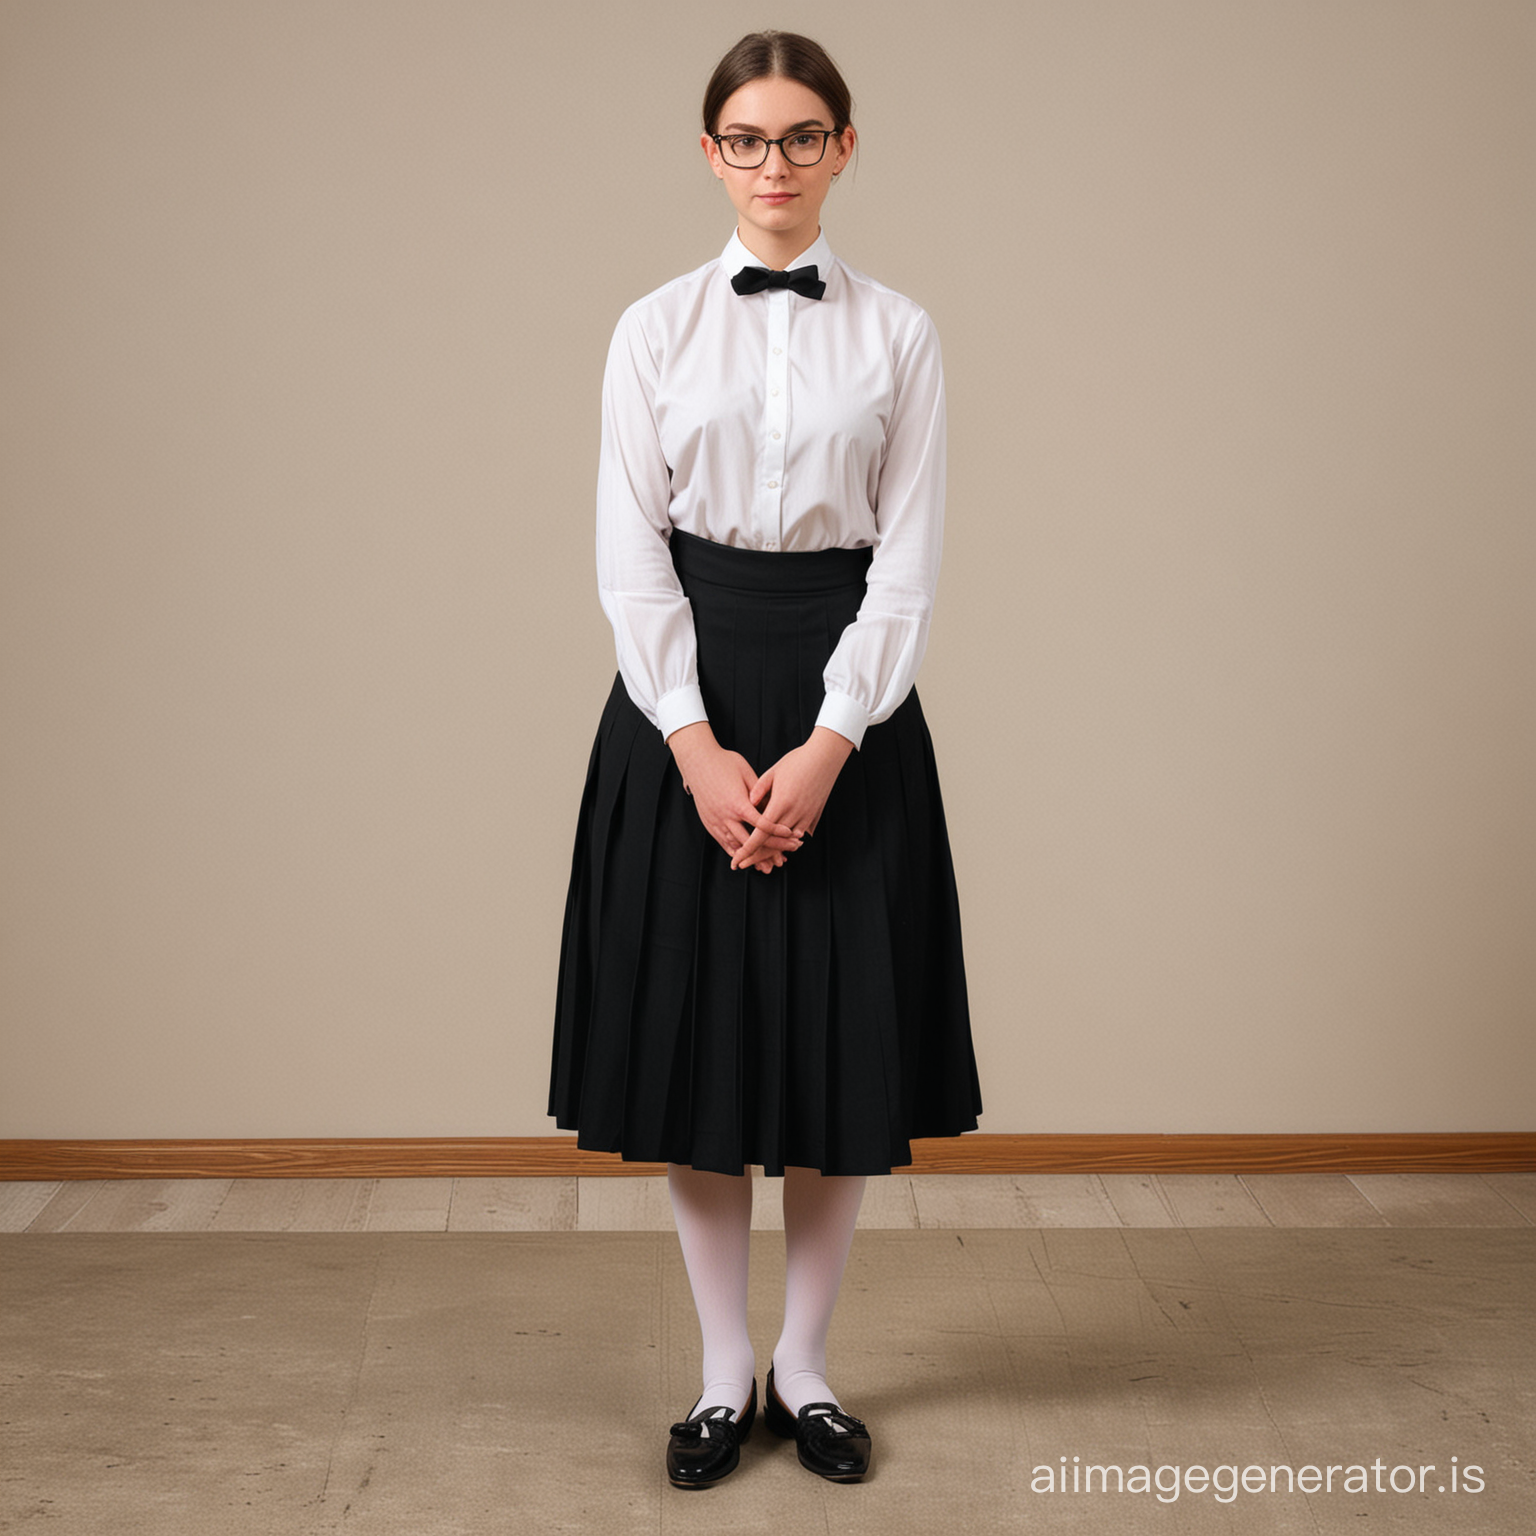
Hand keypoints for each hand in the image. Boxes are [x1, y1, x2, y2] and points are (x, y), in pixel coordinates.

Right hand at [667, 722, 802, 872]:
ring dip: (753, 858)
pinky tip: (748, 859)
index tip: (791, 836)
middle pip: (752, 841)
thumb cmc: (724, 762)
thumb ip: (760, 792)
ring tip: (768, 866)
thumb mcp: (746, 773)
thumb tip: (774, 808)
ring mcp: (716, 822)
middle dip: (770, 851)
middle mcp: (726, 816)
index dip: (778, 832)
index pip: (762, 825)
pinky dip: (737, 853)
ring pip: (737, 847)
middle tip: (785, 857)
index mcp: (738, 803)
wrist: (697, 760)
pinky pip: (724, 844)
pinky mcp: (709, 823)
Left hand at [730, 727, 853, 871]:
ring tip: (760, 858)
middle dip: (756, 857)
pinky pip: (798, 835)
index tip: (737, 860)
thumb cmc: (797, 761)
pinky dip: (787, 842)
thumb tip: (748, 803)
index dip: (747, 850)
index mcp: (780, 804)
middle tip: (743, 863)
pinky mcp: (813, 816)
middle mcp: (793, 814)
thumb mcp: (773, 772)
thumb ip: (759, 789)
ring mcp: (806, 816)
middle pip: (771, 844)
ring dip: (773, 851)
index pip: (760, 834)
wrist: (825, 757)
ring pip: (786, 843)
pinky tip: (779, 845)